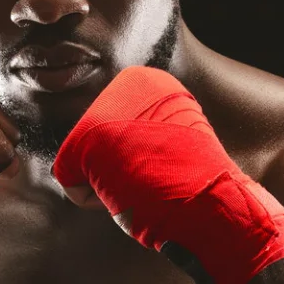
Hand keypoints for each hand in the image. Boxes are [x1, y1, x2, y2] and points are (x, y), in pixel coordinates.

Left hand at [51, 66, 283, 283]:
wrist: (212, 202)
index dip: (135, 163)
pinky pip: (70, 185)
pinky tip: (127, 191)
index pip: (113, 135)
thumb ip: (136, 136)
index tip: (163, 164)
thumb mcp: (165, 144)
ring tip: (143, 182)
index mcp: (149, 81)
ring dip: (109, 187)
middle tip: (152, 177)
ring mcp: (103, 110)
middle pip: (95, 150)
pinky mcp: (83, 141)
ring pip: (83, 166)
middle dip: (117, 175)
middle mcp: (124, 84)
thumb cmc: (193, 184)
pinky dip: (94, 202)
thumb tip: (109, 149)